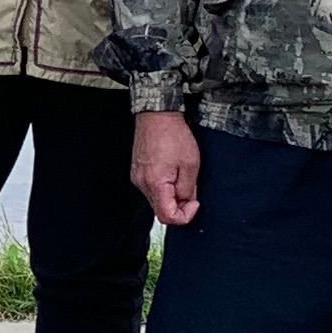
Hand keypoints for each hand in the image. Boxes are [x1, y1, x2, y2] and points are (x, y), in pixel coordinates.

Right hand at [132, 109, 202, 228]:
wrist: (157, 115)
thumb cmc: (173, 135)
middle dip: (179, 205)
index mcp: (155, 183)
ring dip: (171, 195)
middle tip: (191, 188)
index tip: (194, 203)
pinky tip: (171, 171)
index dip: (184, 216)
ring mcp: (137, 177)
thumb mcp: (191, 164)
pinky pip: (152, 188)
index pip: (167, 217)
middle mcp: (142, 183)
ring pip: (156, 199)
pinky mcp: (137, 172)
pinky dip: (164, 187)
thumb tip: (186, 202)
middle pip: (161, 210)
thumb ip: (188, 189)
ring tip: (181, 175)